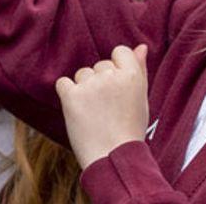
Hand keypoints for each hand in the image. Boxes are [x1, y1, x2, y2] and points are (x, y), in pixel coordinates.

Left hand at [55, 44, 148, 169]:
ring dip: (85, 89)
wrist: (113, 160)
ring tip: (96, 114)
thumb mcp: (141, 100)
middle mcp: (110, 76)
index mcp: (132, 76)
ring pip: (82, 74)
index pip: (120, 51)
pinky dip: (68, 95)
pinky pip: (63, 83)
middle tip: (109, 109)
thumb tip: (141, 46)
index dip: (118, 70)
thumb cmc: (129, 131)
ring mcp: (89, 85)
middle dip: (102, 82)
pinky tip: (79, 112)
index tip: (119, 90)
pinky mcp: (70, 95)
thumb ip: (140, 70)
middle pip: (100, 65)